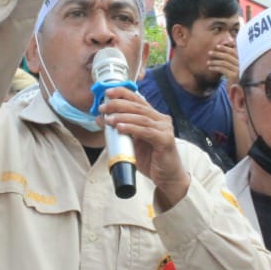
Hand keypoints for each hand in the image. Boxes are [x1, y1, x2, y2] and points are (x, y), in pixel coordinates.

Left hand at [98, 86, 188, 208]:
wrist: (168, 178)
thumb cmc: (152, 161)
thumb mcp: (132, 143)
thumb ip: (120, 130)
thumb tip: (102, 119)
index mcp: (154, 117)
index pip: (138, 100)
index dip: (123, 93)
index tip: (108, 92)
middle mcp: (161, 120)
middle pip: (138, 106)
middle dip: (118, 104)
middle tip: (103, 107)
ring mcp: (165, 129)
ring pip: (141, 117)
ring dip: (122, 117)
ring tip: (108, 119)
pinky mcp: (165, 140)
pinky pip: (146, 131)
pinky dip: (132, 128)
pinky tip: (120, 127)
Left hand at [207, 44, 239, 83]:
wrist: (239, 91)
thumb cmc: (235, 79)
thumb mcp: (235, 68)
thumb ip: (231, 60)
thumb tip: (223, 50)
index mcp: (243, 60)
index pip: (234, 51)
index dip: (225, 48)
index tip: (217, 46)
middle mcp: (242, 64)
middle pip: (228, 56)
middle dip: (217, 53)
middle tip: (209, 53)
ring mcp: (238, 70)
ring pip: (224, 62)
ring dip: (214, 61)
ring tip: (208, 62)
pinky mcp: (234, 76)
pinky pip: (222, 69)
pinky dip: (215, 67)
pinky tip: (210, 68)